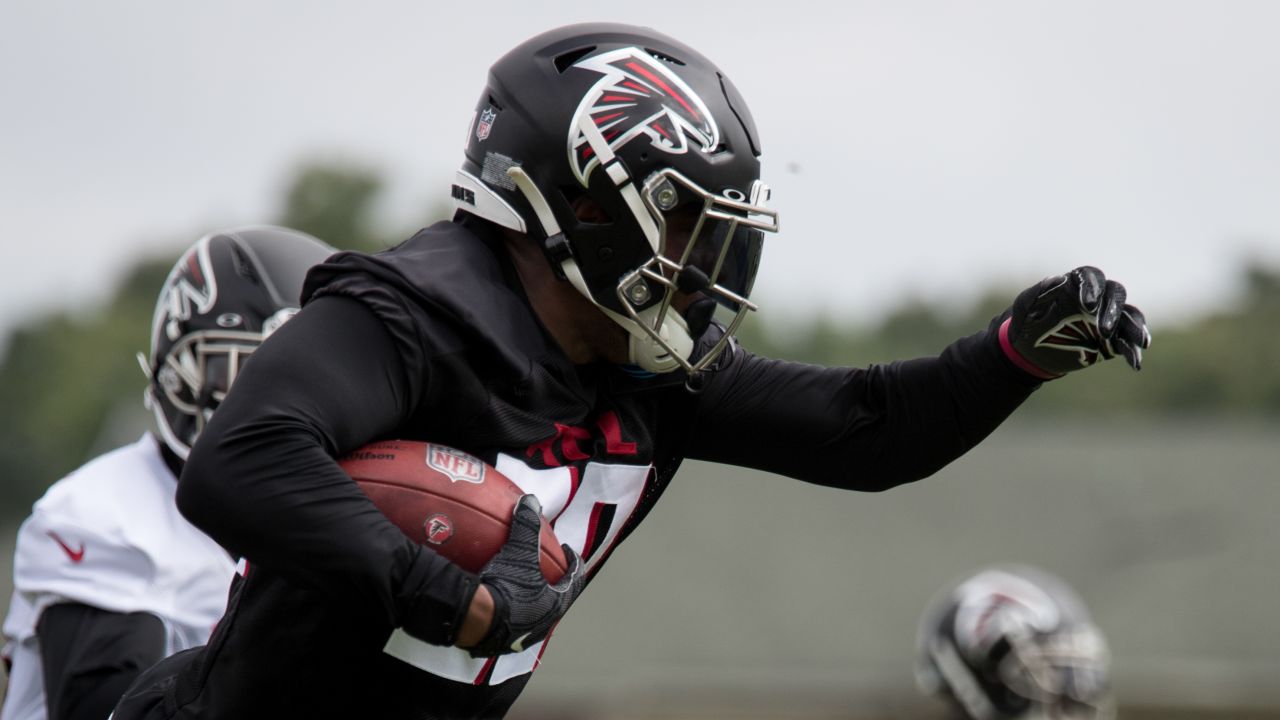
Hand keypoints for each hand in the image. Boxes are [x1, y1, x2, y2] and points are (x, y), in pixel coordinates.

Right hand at [464, 494, 584, 656]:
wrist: (475, 621)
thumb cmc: (505, 586)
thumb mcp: (518, 551)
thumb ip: (526, 525)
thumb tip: (530, 500)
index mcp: (556, 603)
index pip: (574, 580)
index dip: (573, 563)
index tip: (568, 551)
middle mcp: (544, 623)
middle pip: (556, 599)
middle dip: (552, 582)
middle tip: (546, 567)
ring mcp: (523, 636)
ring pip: (534, 615)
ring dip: (531, 599)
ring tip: (521, 584)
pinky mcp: (501, 643)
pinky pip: (509, 624)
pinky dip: (507, 611)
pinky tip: (493, 602)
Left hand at [999, 266, 1150, 379]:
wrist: (1029, 350)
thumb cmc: (1026, 322)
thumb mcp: (1027, 306)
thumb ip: (1042, 292)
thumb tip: (1060, 279)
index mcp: (1075, 284)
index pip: (1092, 276)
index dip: (1092, 288)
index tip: (1086, 306)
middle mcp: (1096, 297)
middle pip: (1115, 294)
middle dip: (1112, 311)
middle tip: (1103, 331)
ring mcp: (1105, 318)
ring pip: (1128, 316)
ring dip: (1134, 328)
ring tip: (1140, 343)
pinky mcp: (1111, 339)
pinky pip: (1127, 341)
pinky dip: (1132, 350)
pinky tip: (1134, 363)